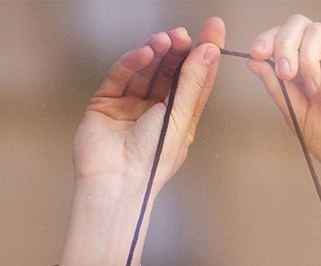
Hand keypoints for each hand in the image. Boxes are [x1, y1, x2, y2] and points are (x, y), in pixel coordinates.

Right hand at [72, 18, 225, 194]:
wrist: (116, 181)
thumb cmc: (153, 159)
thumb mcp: (179, 118)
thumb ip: (191, 83)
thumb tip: (210, 51)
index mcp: (180, 120)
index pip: (195, 81)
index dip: (205, 55)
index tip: (214, 28)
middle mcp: (156, 112)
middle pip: (170, 72)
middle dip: (178, 51)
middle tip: (183, 33)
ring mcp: (130, 106)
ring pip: (146, 71)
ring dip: (157, 53)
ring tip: (166, 39)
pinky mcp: (106, 103)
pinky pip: (121, 76)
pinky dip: (133, 61)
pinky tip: (146, 52)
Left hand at [247, 15, 320, 186]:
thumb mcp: (296, 116)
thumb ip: (278, 88)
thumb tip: (254, 61)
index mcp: (310, 67)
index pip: (287, 36)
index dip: (269, 39)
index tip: (256, 54)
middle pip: (301, 24)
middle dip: (284, 44)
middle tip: (284, 74)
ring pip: (319, 32)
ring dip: (306, 62)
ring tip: (310, 94)